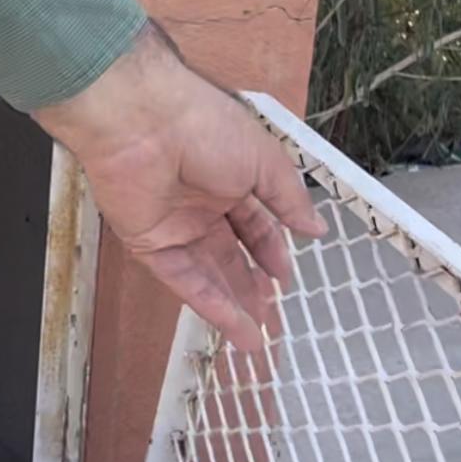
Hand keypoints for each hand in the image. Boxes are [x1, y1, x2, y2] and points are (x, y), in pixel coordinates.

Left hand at [32, 24, 325, 350]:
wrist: (144, 123)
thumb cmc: (207, 128)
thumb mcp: (265, 161)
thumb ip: (290, 200)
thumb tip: (316, 229)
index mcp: (229, 177)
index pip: (254, 223)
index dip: (271, 251)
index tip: (285, 279)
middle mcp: (200, 205)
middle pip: (230, 254)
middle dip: (251, 286)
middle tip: (272, 317)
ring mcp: (173, 226)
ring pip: (208, 274)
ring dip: (233, 305)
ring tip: (256, 338)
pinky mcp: (148, 244)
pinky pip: (183, 280)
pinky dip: (209, 305)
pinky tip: (234, 326)